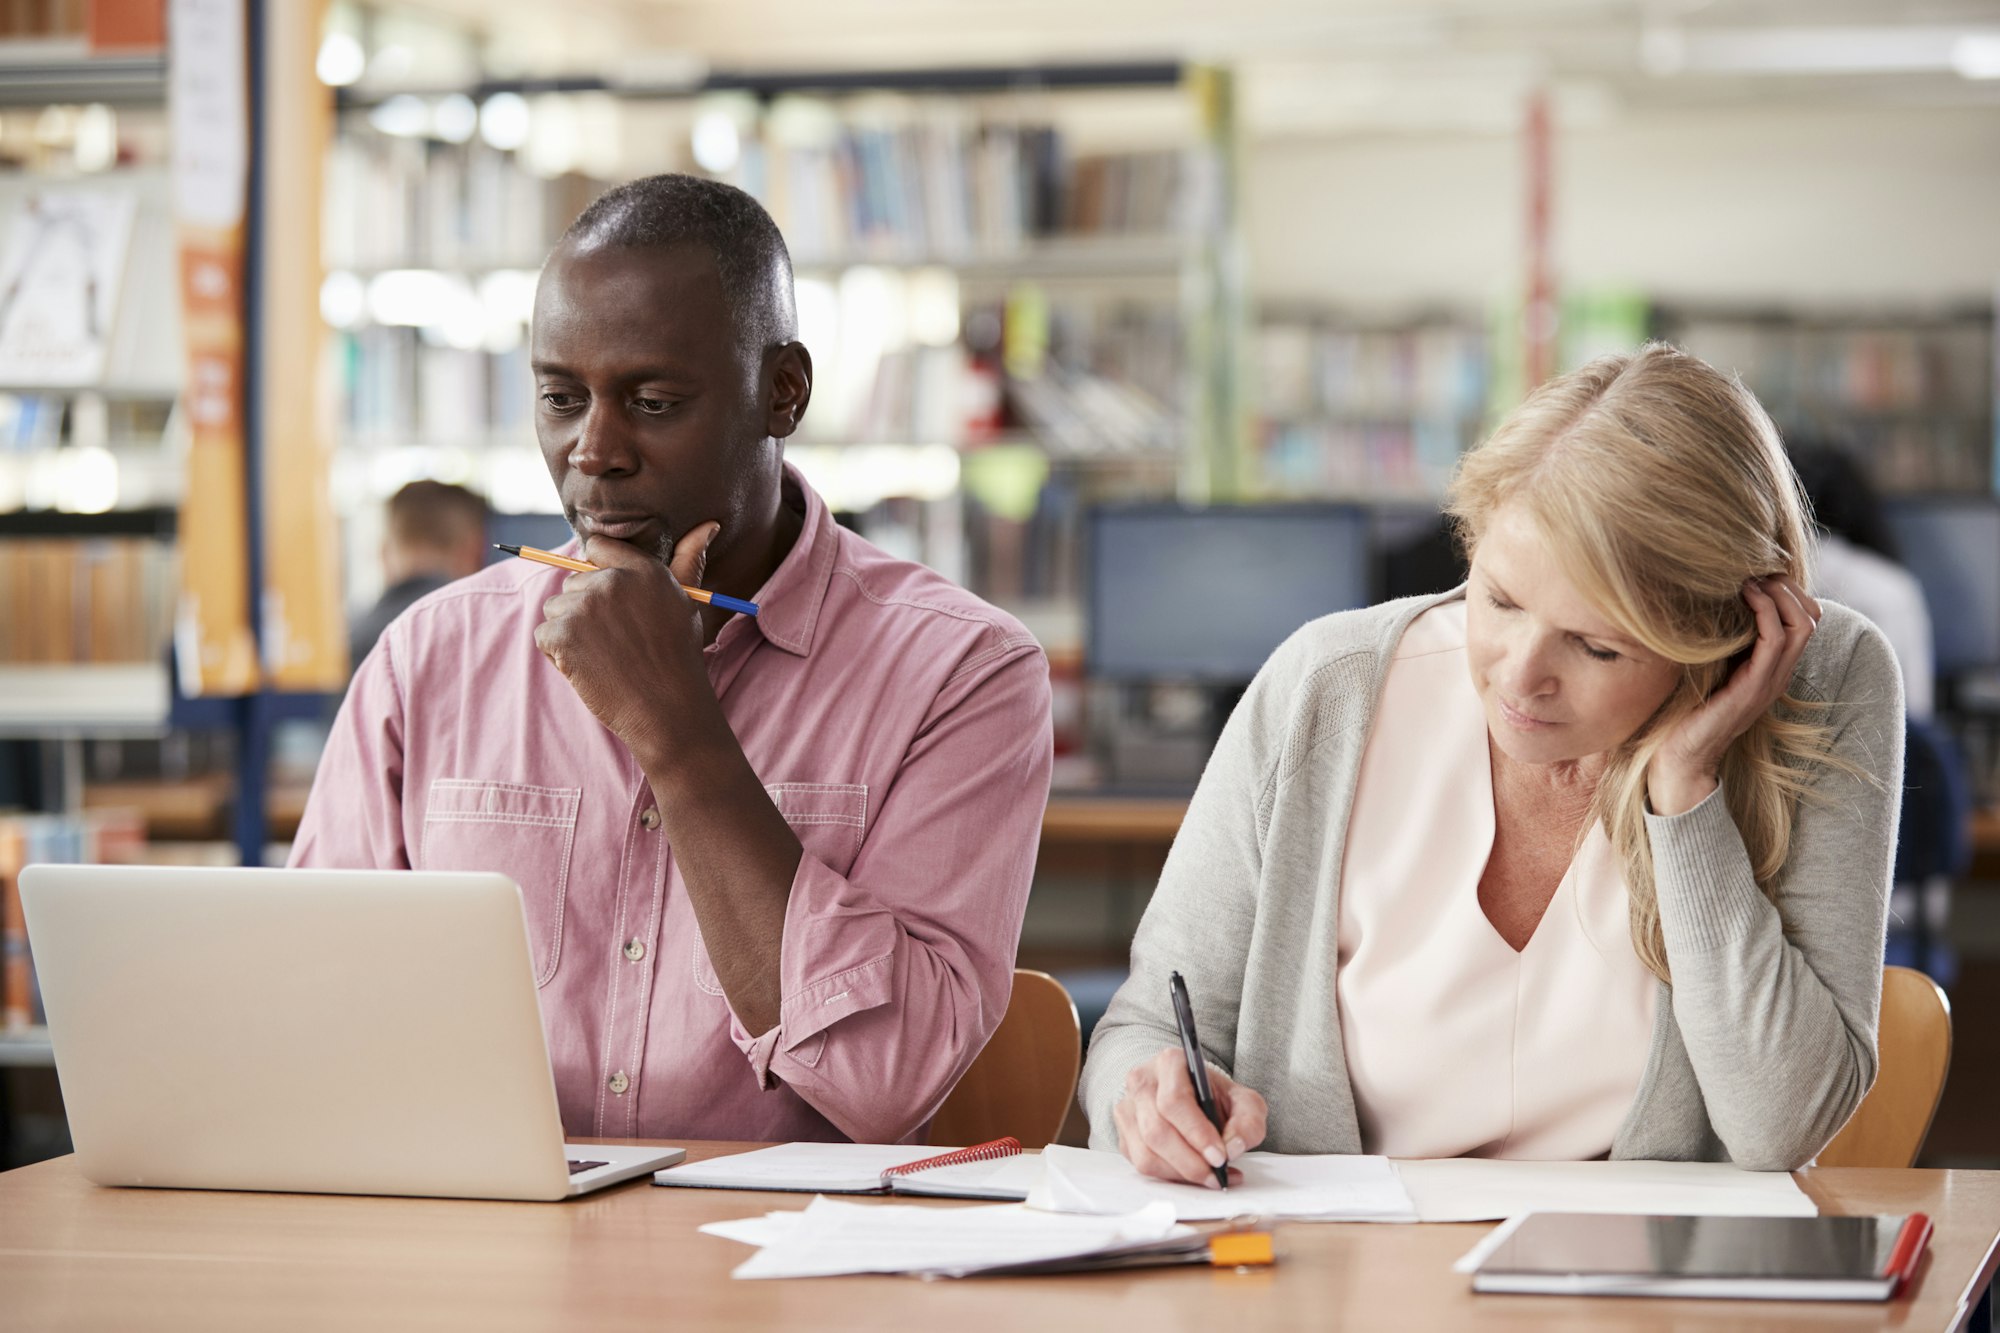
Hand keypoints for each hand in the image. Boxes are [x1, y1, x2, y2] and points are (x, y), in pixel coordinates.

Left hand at [532, 523, 723, 765]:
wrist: (667, 709)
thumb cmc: (678, 657)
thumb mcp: (687, 602)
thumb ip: (689, 559)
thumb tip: (709, 523)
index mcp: (642, 570)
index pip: (597, 548)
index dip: (598, 576)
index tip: (611, 605)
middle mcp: (612, 582)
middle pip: (572, 583)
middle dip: (584, 611)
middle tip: (615, 642)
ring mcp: (584, 607)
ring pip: (555, 610)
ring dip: (570, 634)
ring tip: (603, 656)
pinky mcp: (562, 634)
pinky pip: (545, 636)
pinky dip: (559, 655)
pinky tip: (589, 668)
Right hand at [1113, 1047, 1267, 1187]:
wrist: (1191, 1095)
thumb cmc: (1214, 1096)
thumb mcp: (1243, 1101)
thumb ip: (1248, 1121)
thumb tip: (1232, 1148)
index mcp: (1169, 1063)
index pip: (1174, 1101)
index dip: (1197, 1133)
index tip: (1220, 1156)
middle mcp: (1141, 1082)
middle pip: (1157, 1131)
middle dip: (1190, 1161)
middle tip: (1217, 1175)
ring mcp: (1127, 1109)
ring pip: (1146, 1153)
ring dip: (1180, 1174)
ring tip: (1210, 1177)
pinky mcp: (1123, 1135)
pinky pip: (1141, 1165)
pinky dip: (1171, 1177)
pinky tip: (1193, 1174)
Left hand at [1647, 574, 1820, 814]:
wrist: (1679, 756)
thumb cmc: (1684, 708)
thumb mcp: (1707, 665)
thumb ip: (1719, 640)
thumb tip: (1707, 600)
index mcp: (1771, 666)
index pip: (1805, 618)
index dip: (1788, 589)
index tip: (1755, 572)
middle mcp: (1778, 672)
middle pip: (1810, 616)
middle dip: (1787, 585)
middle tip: (1754, 571)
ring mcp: (1770, 681)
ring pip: (1801, 625)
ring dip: (1778, 594)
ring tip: (1749, 580)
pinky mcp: (1754, 688)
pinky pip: (1776, 641)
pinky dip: (1764, 612)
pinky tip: (1742, 597)